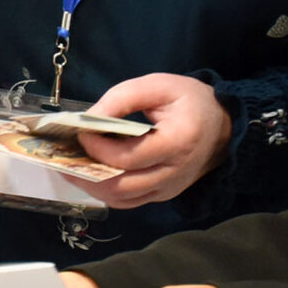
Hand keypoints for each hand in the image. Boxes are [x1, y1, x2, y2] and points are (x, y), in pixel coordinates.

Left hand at [72, 72, 232, 207]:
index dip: (98, 148)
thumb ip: (123, 97)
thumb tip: (89, 118)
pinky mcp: (163, 195)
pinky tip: (90, 175)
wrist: (223, 126)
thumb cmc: (190, 101)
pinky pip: (129, 202)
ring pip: (122, 200)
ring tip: (70, 167)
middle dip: (86, 173)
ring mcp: (169, 189)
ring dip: (91, 186)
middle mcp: (174, 173)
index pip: (129, 157)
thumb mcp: (159, 85)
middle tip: (64, 156)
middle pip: (121, 187)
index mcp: (179, 142)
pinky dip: (105, 191)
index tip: (81, 131)